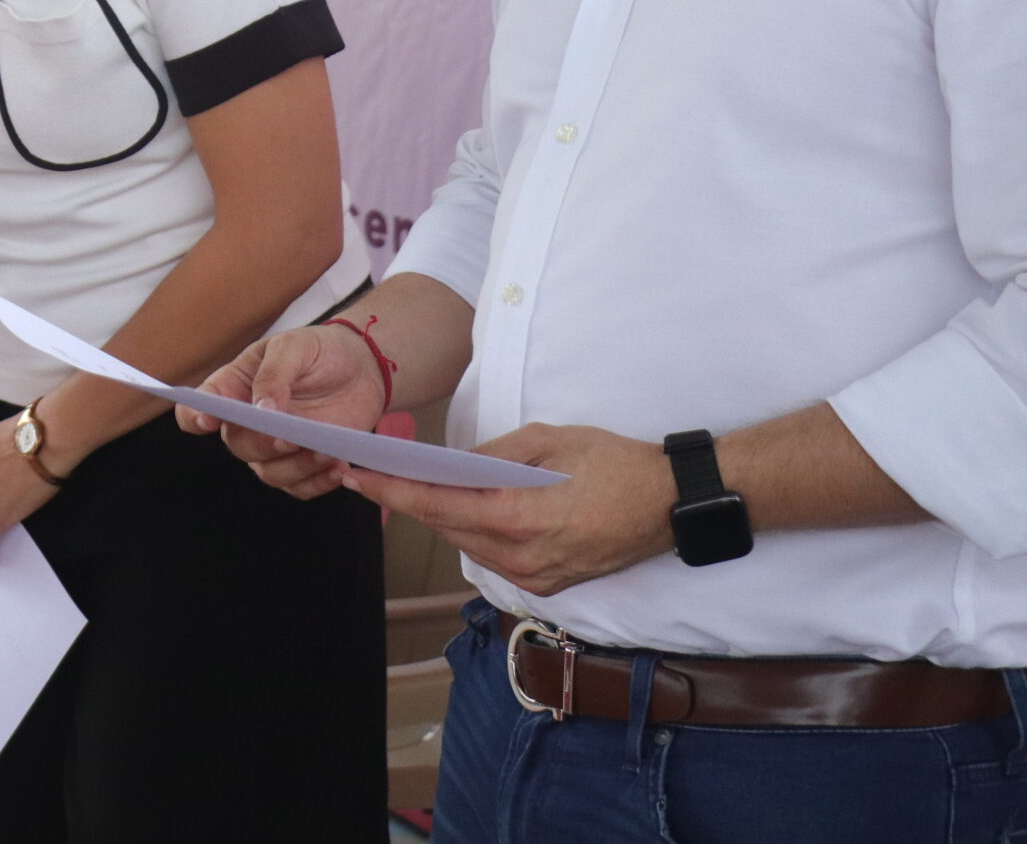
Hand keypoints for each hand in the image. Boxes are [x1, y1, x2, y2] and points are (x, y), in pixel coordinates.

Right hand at [176, 324, 383, 497]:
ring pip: (269, 472)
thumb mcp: (295, 346)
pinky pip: (299, 487)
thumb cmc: (319, 349)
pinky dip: (318, 482)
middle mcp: (248, 422)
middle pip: (238, 445)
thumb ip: (274, 374)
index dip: (194, 417)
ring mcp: (274, 445)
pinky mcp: (302, 463)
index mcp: (233, 387)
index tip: (211, 420)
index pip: (197, 408)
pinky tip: (338, 468)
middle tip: (292, 438)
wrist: (361, 366)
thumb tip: (261, 409)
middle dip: (263, 444)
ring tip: (328, 452)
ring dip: (297, 467)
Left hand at [341, 424, 675, 596]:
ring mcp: (535, 578)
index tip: (355, 475)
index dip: (391, 490)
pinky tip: (456, 509)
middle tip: (367, 474)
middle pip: (446, 528)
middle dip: (406, 501)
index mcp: (518, 518)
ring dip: (437, 518)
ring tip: (403, 487)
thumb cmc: (614, 464)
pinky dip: (470, 533)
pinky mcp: (546, 585)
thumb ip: (492, 455)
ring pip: (466, 545)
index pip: (437, 506)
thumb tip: (452, 464)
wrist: (671, 504)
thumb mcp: (548, 440)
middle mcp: (521, 558)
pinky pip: (492, 557)